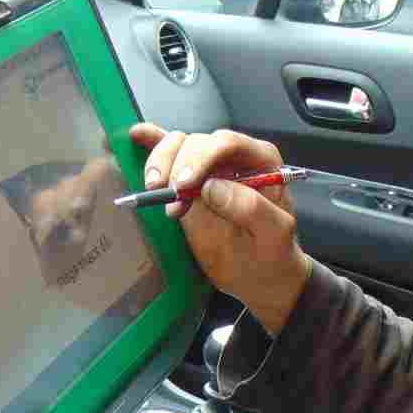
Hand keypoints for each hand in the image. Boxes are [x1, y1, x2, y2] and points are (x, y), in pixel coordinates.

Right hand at [131, 124, 313, 334]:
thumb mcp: (274, 234)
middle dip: (177, 165)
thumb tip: (212, 187)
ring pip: (177, 145)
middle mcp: (232, 157)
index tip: (184, 186)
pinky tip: (137, 137)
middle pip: (196, 142)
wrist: (259, 274)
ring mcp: (207, 167)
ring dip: (160, 163)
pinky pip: (168, 154)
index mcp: (260, 160)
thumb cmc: (273, 253)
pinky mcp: (186, 182)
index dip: (201, 158)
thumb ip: (251, 208)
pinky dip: (152, 143)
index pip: (226, 143)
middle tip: (170, 198)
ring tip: (156, 190)